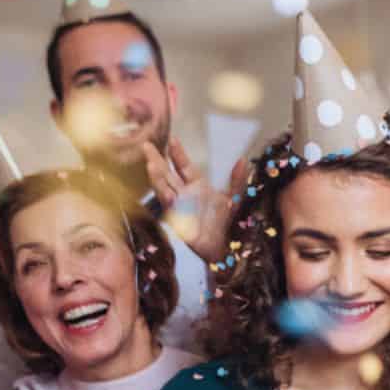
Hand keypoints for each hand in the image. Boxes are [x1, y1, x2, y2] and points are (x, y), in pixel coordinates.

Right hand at [141, 135, 247, 264]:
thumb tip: (243, 160)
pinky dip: (165, 196)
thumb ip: (237, 180)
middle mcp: (186, 195)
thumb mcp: (236, 199)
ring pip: (163, 188)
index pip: (184, 167)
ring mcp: (180, 207)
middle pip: (167, 174)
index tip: (172, 139)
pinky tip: (161, 188)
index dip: (178, 154)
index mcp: (198, 187)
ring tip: (149, 162)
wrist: (229, 250)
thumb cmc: (230, 225)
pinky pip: (170, 207)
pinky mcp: (180, 221)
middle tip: (146, 144)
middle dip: (156, 160)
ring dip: (156, 176)